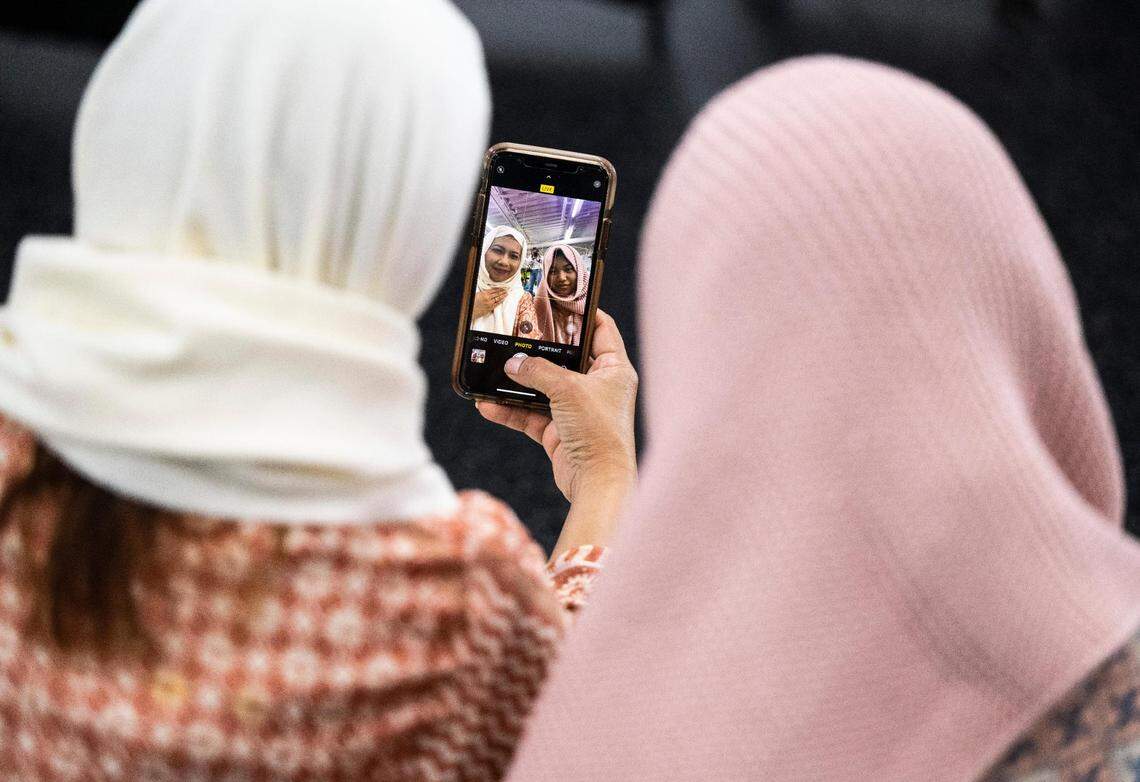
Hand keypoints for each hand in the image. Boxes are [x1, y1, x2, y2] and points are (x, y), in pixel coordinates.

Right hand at [473, 288, 507, 318]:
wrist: (472, 310)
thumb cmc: (473, 303)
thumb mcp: (478, 294)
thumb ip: (484, 292)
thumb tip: (489, 291)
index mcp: (484, 293)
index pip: (493, 290)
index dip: (498, 288)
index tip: (502, 287)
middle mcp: (487, 298)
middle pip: (497, 293)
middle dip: (502, 291)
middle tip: (506, 290)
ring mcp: (489, 303)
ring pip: (498, 298)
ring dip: (503, 296)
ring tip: (506, 294)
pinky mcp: (490, 308)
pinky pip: (497, 303)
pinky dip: (500, 301)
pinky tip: (503, 299)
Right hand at [476, 309, 637, 502]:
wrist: (598, 483)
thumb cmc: (598, 432)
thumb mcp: (567, 390)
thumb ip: (538, 371)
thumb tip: (512, 364)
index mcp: (614, 370)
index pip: (601, 329)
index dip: (582, 311)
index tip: (557, 298)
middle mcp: (598, 388)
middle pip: (565, 358)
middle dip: (539, 349)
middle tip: (516, 332)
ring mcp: (578, 411)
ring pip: (543, 388)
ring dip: (517, 383)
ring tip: (492, 370)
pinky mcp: (560, 432)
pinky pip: (530, 415)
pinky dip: (510, 411)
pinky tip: (487, 405)